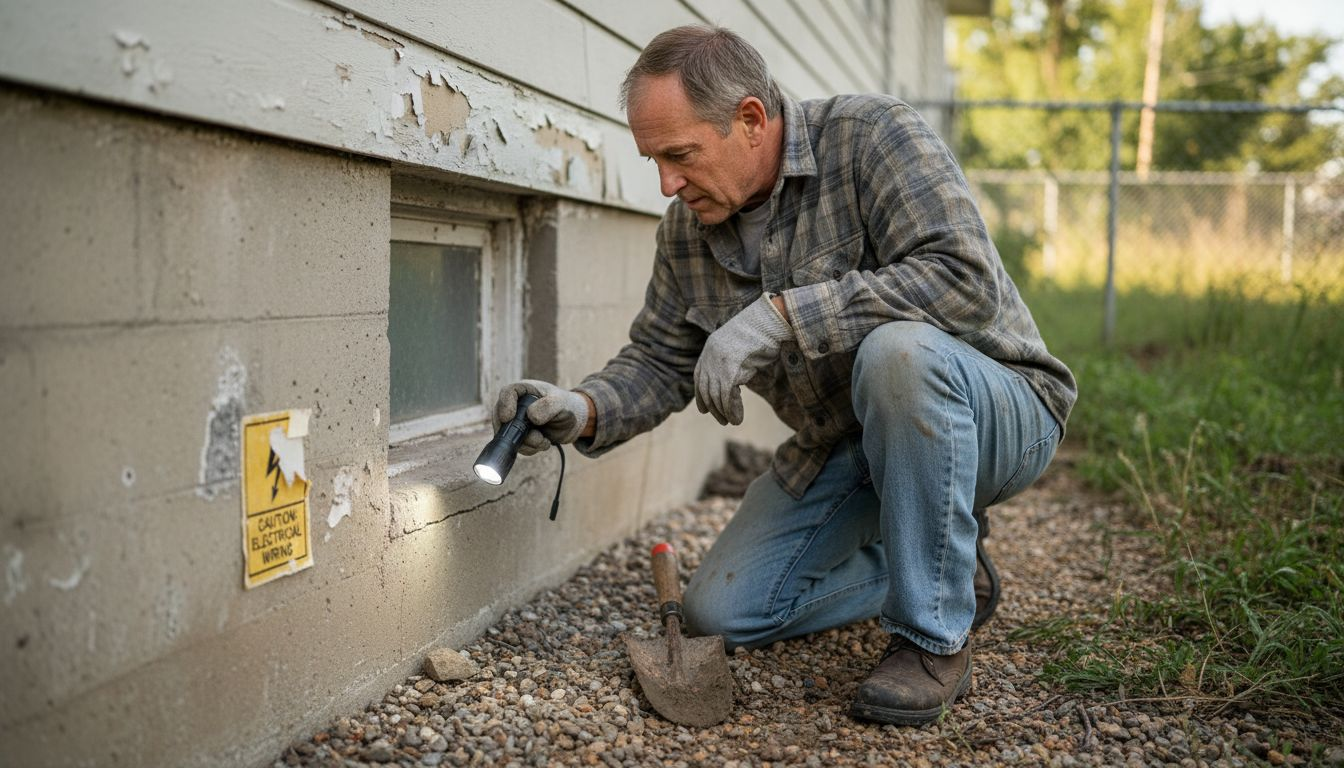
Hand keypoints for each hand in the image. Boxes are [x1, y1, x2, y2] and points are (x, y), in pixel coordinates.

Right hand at [493, 380, 590, 454]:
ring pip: (508, 435)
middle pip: (501, 417)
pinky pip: (517, 446)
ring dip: (526, 443)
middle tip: (535, 437)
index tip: (508, 418)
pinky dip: (530, 449)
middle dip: (515, 431)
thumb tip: (531, 417)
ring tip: (544, 440)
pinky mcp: (521, 436)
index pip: (507, 393)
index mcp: (524, 390)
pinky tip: (544, 443)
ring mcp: (516, 422)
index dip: (504, 405)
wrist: (574, 422)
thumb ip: (547, 406)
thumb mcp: (561, 403)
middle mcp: (516, 405)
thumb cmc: (567, 405)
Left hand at [694, 294, 792, 425]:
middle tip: (722, 420)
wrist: (771, 321)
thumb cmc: (762, 332)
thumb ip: (732, 360)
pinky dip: (732, 410)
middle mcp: (710, 356)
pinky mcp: (730, 370)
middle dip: (712, 407)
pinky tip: (737, 418)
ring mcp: (719, 362)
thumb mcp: (740, 345)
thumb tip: (734, 380)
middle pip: (705, 388)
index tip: (704, 410)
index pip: (699, 376)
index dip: (701, 395)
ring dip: (723, 412)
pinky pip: (727, 396)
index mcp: (710, 347)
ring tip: (731, 422)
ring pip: (715, 395)